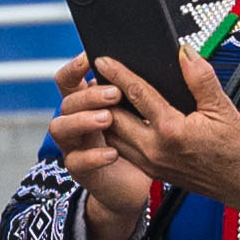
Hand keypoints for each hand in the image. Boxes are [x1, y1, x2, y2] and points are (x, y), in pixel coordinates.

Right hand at [49, 54, 155, 239]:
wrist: (138, 184)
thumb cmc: (145, 141)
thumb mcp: (152, 110)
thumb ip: (155, 86)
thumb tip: (178, 55)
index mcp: (89, 102)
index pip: (70, 79)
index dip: (75, 67)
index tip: (91, 57)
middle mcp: (77, 120)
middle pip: (67, 101)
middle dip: (88, 95)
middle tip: (114, 93)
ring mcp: (75, 145)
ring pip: (60, 127)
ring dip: (80, 120)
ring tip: (107, 118)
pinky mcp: (81, 169)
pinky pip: (77, 161)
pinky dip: (92, 156)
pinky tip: (113, 153)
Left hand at [102, 47, 239, 225]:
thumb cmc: (235, 148)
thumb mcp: (222, 107)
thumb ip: (200, 77)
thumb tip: (184, 52)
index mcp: (172, 130)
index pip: (137, 94)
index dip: (118, 74)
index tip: (103, 59)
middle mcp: (155, 149)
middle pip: (114, 117)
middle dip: (102, 96)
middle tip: (97, 77)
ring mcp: (150, 163)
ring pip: (113, 136)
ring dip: (105, 116)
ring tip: (102, 96)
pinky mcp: (151, 171)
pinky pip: (123, 149)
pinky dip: (115, 133)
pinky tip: (117, 120)